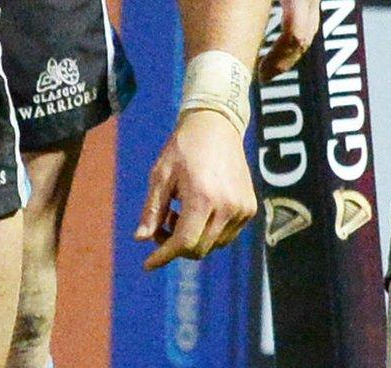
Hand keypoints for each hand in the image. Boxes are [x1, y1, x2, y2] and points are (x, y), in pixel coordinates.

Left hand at [136, 108, 258, 268]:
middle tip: (161, 226)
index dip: (163, 256)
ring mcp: (242, 208)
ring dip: (193, 239)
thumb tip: (141, 240)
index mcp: (204, 197)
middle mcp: (228, 206)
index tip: (147, 264)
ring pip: (213, 245)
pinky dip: (209, 232)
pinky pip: (226, 235)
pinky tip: (198, 211)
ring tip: (179, 213)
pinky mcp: (249, 208)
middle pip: (199, 248)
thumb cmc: (184, 148)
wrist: (216, 126)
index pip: (184, 242)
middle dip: (175, 246)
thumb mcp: (161, 176)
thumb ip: (152, 210)